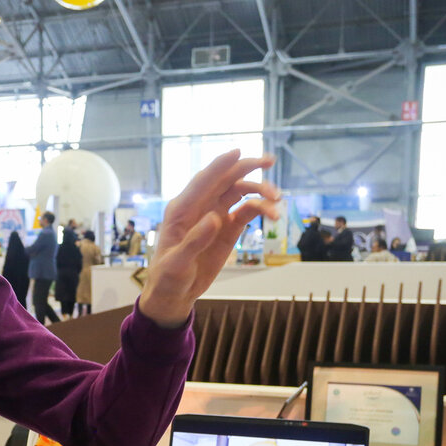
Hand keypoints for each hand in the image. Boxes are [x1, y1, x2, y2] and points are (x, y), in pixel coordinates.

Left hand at [138, 151, 280, 327]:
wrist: (174, 293)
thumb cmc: (168, 277)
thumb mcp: (177, 264)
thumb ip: (194, 241)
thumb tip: (215, 218)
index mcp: (182, 209)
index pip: (203, 181)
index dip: (220, 165)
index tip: (238, 151)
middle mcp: (200, 206)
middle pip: (225, 179)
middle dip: (247, 167)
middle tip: (269, 161)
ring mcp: (215, 215)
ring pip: (240, 192)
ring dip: (259, 191)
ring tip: (277, 200)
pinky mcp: (227, 228)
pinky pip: (247, 211)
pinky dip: (261, 209)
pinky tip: (273, 215)